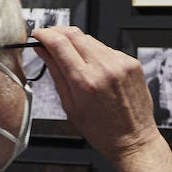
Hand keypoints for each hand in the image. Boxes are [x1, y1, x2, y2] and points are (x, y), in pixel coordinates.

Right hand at [31, 27, 160, 160]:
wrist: (133, 139)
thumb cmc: (102, 131)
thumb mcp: (70, 106)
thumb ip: (56, 73)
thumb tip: (43, 51)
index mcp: (85, 81)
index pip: (59, 43)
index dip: (45, 34)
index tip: (38, 35)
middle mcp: (104, 68)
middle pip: (75, 34)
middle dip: (58, 32)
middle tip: (50, 39)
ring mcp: (121, 63)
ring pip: (91, 39)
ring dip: (77, 43)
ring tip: (74, 60)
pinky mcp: (131, 63)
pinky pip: (107, 49)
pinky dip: (96, 53)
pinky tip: (95, 69)